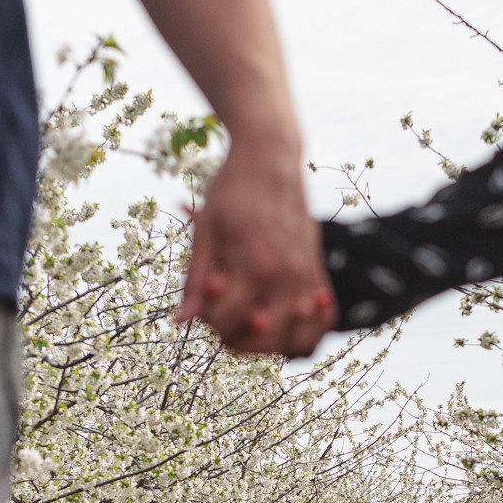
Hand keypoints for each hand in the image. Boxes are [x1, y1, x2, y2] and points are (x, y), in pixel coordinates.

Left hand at [176, 135, 335, 356]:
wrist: (272, 157)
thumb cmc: (233, 189)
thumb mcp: (205, 231)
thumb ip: (195, 280)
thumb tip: (181, 321)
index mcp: (256, 266)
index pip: (227, 323)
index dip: (205, 320)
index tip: (199, 299)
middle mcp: (288, 277)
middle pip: (263, 341)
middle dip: (234, 338)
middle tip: (219, 315)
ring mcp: (308, 276)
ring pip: (298, 341)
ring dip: (271, 344)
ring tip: (249, 324)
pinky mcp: (318, 272)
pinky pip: (322, 322)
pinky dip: (304, 332)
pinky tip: (281, 319)